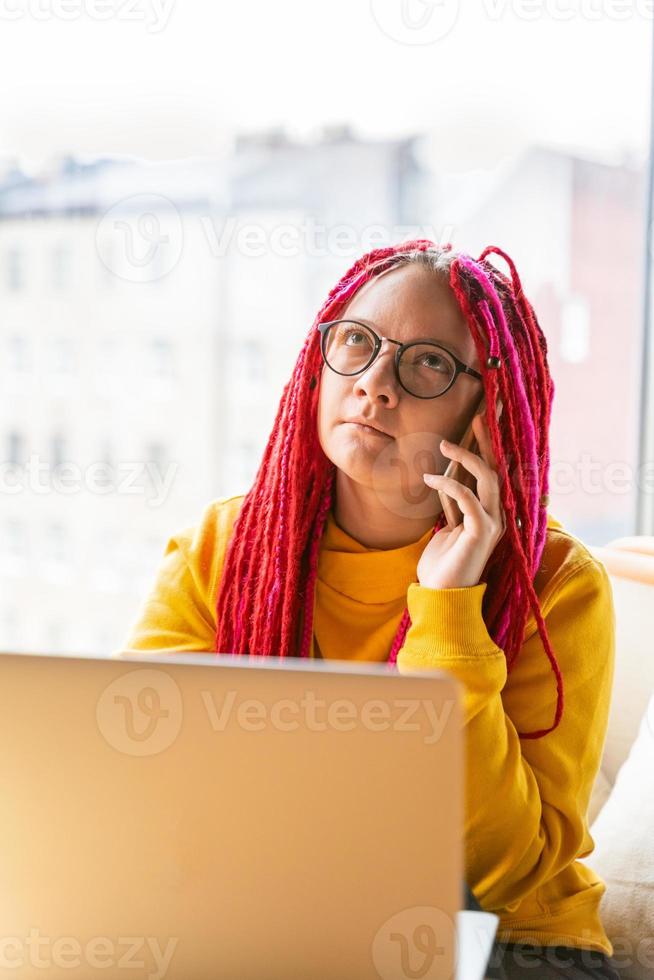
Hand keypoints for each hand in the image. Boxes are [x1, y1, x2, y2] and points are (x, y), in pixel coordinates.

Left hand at [418, 411, 506, 589]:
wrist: (441, 595)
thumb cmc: (444, 561)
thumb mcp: (448, 523)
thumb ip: (453, 500)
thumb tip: (448, 471)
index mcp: (492, 511)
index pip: (496, 471)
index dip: (491, 446)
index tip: (483, 419)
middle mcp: (500, 514)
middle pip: (499, 468)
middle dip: (489, 441)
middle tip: (479, 416)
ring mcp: (494, 523)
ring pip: (488, 478)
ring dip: (466, 457)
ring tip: (443, 445)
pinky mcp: (481, 532)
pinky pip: (467, 498)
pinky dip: (449, 485)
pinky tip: (430, 480)